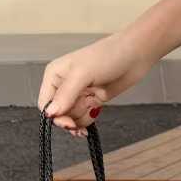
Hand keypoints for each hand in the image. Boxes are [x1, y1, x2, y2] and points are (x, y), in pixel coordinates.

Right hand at [37, 34, 152, 136]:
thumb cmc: (107, 56)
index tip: (68, 123)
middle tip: (77, 126)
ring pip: (71, 117)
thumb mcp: (82, 74)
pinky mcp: (92, 100)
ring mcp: (79, 94)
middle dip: (68, 120)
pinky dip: (88, 120)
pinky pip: (83, 117)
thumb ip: (65, 95)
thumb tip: (50, 113)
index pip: (45, 103)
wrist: (135, 55)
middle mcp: (64, 85)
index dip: (54, 116)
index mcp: (55, 75)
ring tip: (91, 112)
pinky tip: (94, 115)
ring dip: (80, 121)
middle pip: (58, 113)